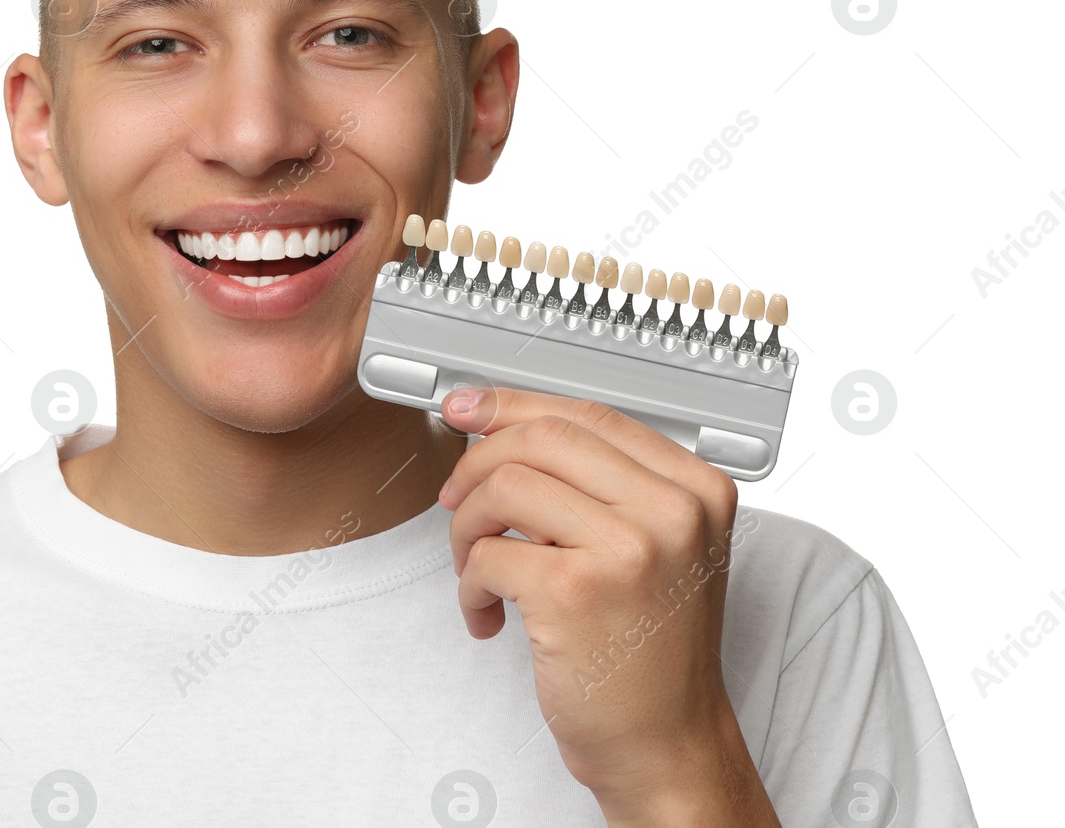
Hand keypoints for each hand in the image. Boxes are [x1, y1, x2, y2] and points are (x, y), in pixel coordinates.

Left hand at [436, 387, 778, 826]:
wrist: (667, 746)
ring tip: (475, 567)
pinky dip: (469, 585)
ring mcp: (628, 549)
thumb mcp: (657, 547)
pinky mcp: (575, 591)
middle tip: (455, 498)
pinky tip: (489, 616)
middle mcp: (673, 510)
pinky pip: (487, 553)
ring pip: (504, 486)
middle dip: (478, 462)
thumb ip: (602, 484)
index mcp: (696, 488)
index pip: (589, 414)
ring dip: (467, 527)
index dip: (514, 405)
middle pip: (542, 437)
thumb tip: (502, 422)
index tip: (466, 408)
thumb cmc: (650, 650)